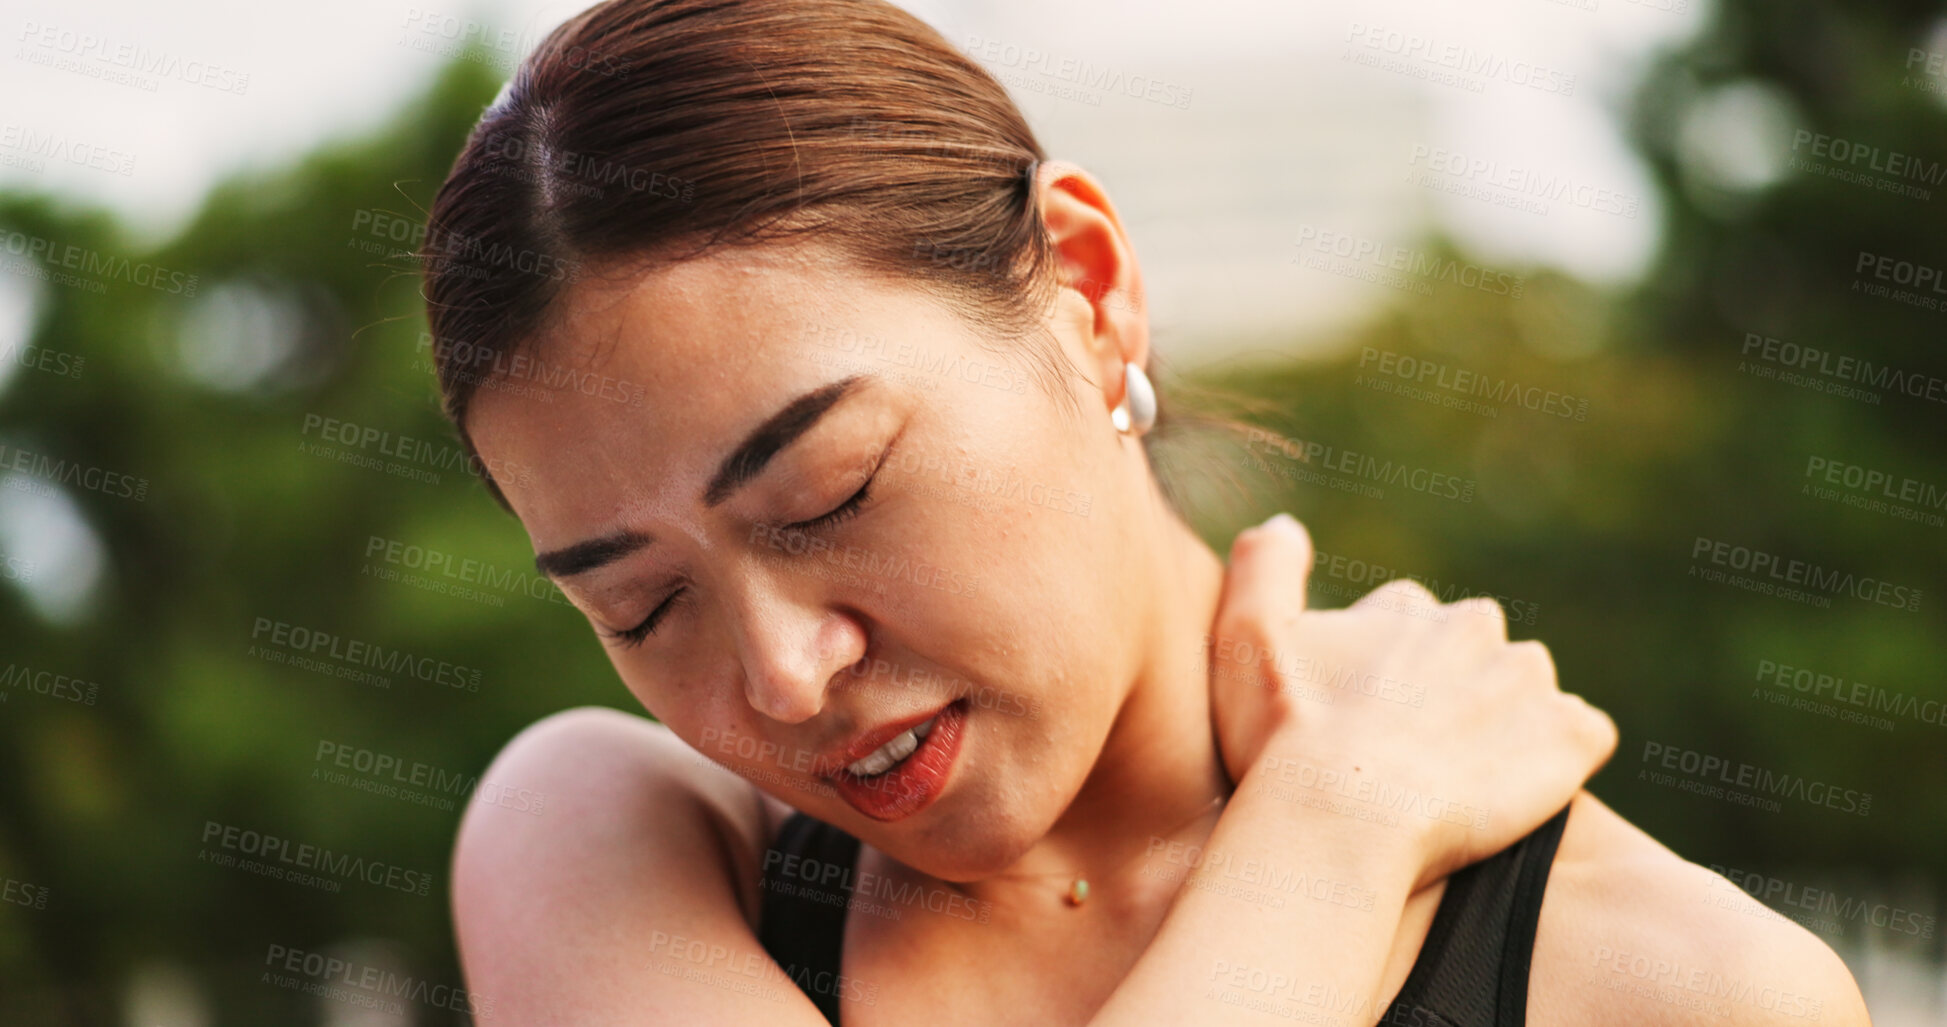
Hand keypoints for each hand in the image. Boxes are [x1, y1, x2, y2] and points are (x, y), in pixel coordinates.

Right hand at [1207, 513, 1617, 887]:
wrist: (1343, 818)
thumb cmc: (1284, 735)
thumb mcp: (1245, 636)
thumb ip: (1264, 565)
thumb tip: (1285, 524)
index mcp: (1408, 607)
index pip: (1410, 626)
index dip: (1385, 676)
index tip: (1362, 720)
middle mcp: (1477, 627)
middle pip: (1475, 658)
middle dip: (1453, 696)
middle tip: (1411, 757)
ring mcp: (1530, 683)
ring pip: (1527, 697)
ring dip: (1505, 727)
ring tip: (1459, 782)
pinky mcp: (1572, 738)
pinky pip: (1583, 738)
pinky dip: (1559, 760)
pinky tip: (1509, 792)